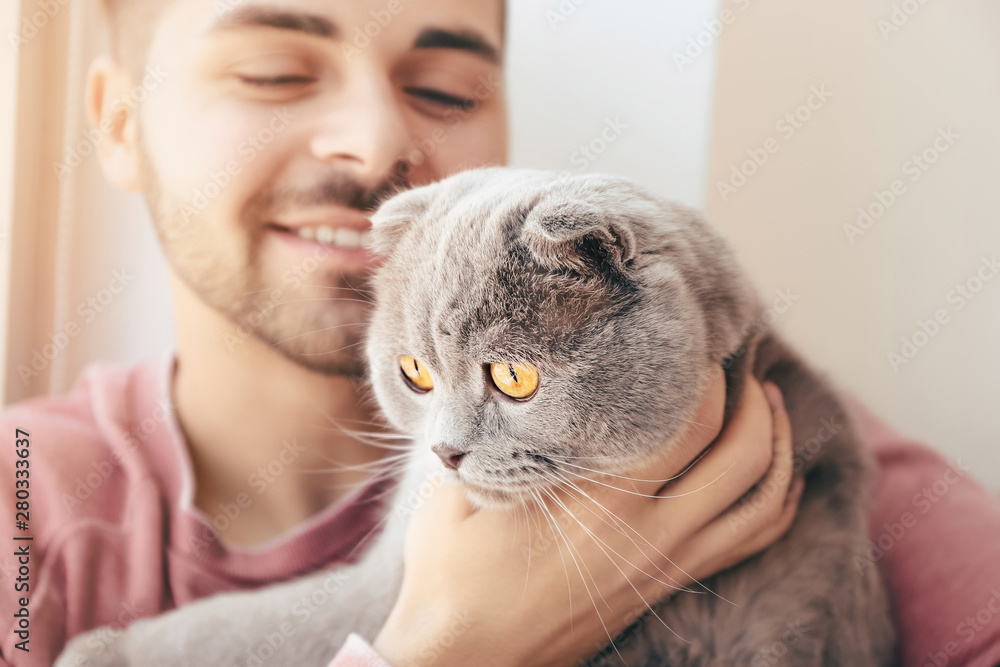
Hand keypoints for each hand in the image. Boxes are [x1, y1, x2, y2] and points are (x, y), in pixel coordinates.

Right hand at [373, 366, 801, 666]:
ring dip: (776, 443)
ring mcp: (666, 564)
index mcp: (599, 501)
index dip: (701, 368)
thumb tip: (503, 372)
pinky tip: (772, 472)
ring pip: (762, 500)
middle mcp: (649, 533)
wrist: (466, 659)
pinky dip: (776, 502)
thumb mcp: (456, 491)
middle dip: (750, 395)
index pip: (687, 418)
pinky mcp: (668, 584)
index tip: (690, 334)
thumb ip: (489, 431)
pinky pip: (750, 541)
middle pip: (741, 452)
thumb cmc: (451, 576)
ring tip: (766, 401)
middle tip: (735, 357)